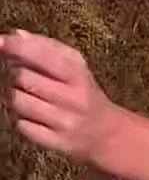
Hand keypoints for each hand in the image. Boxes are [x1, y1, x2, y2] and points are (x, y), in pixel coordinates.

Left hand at [1, 31, 117, 162]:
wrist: (107, 135)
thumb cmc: (85, 94)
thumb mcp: (75, 66)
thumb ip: (46, 47)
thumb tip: (16, 35)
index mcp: (77, 74)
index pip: (40, 54)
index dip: (15, 46)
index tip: (2, 43)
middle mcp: (73, 99)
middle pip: (23, 77)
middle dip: (16, 74)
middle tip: (23, 77)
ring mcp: (65, 123)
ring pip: (19, 101)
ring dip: (15, 97)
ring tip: (27, 96)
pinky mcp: (57, 143)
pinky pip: (23, 126)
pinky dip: (22, 120)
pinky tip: (34, 117)